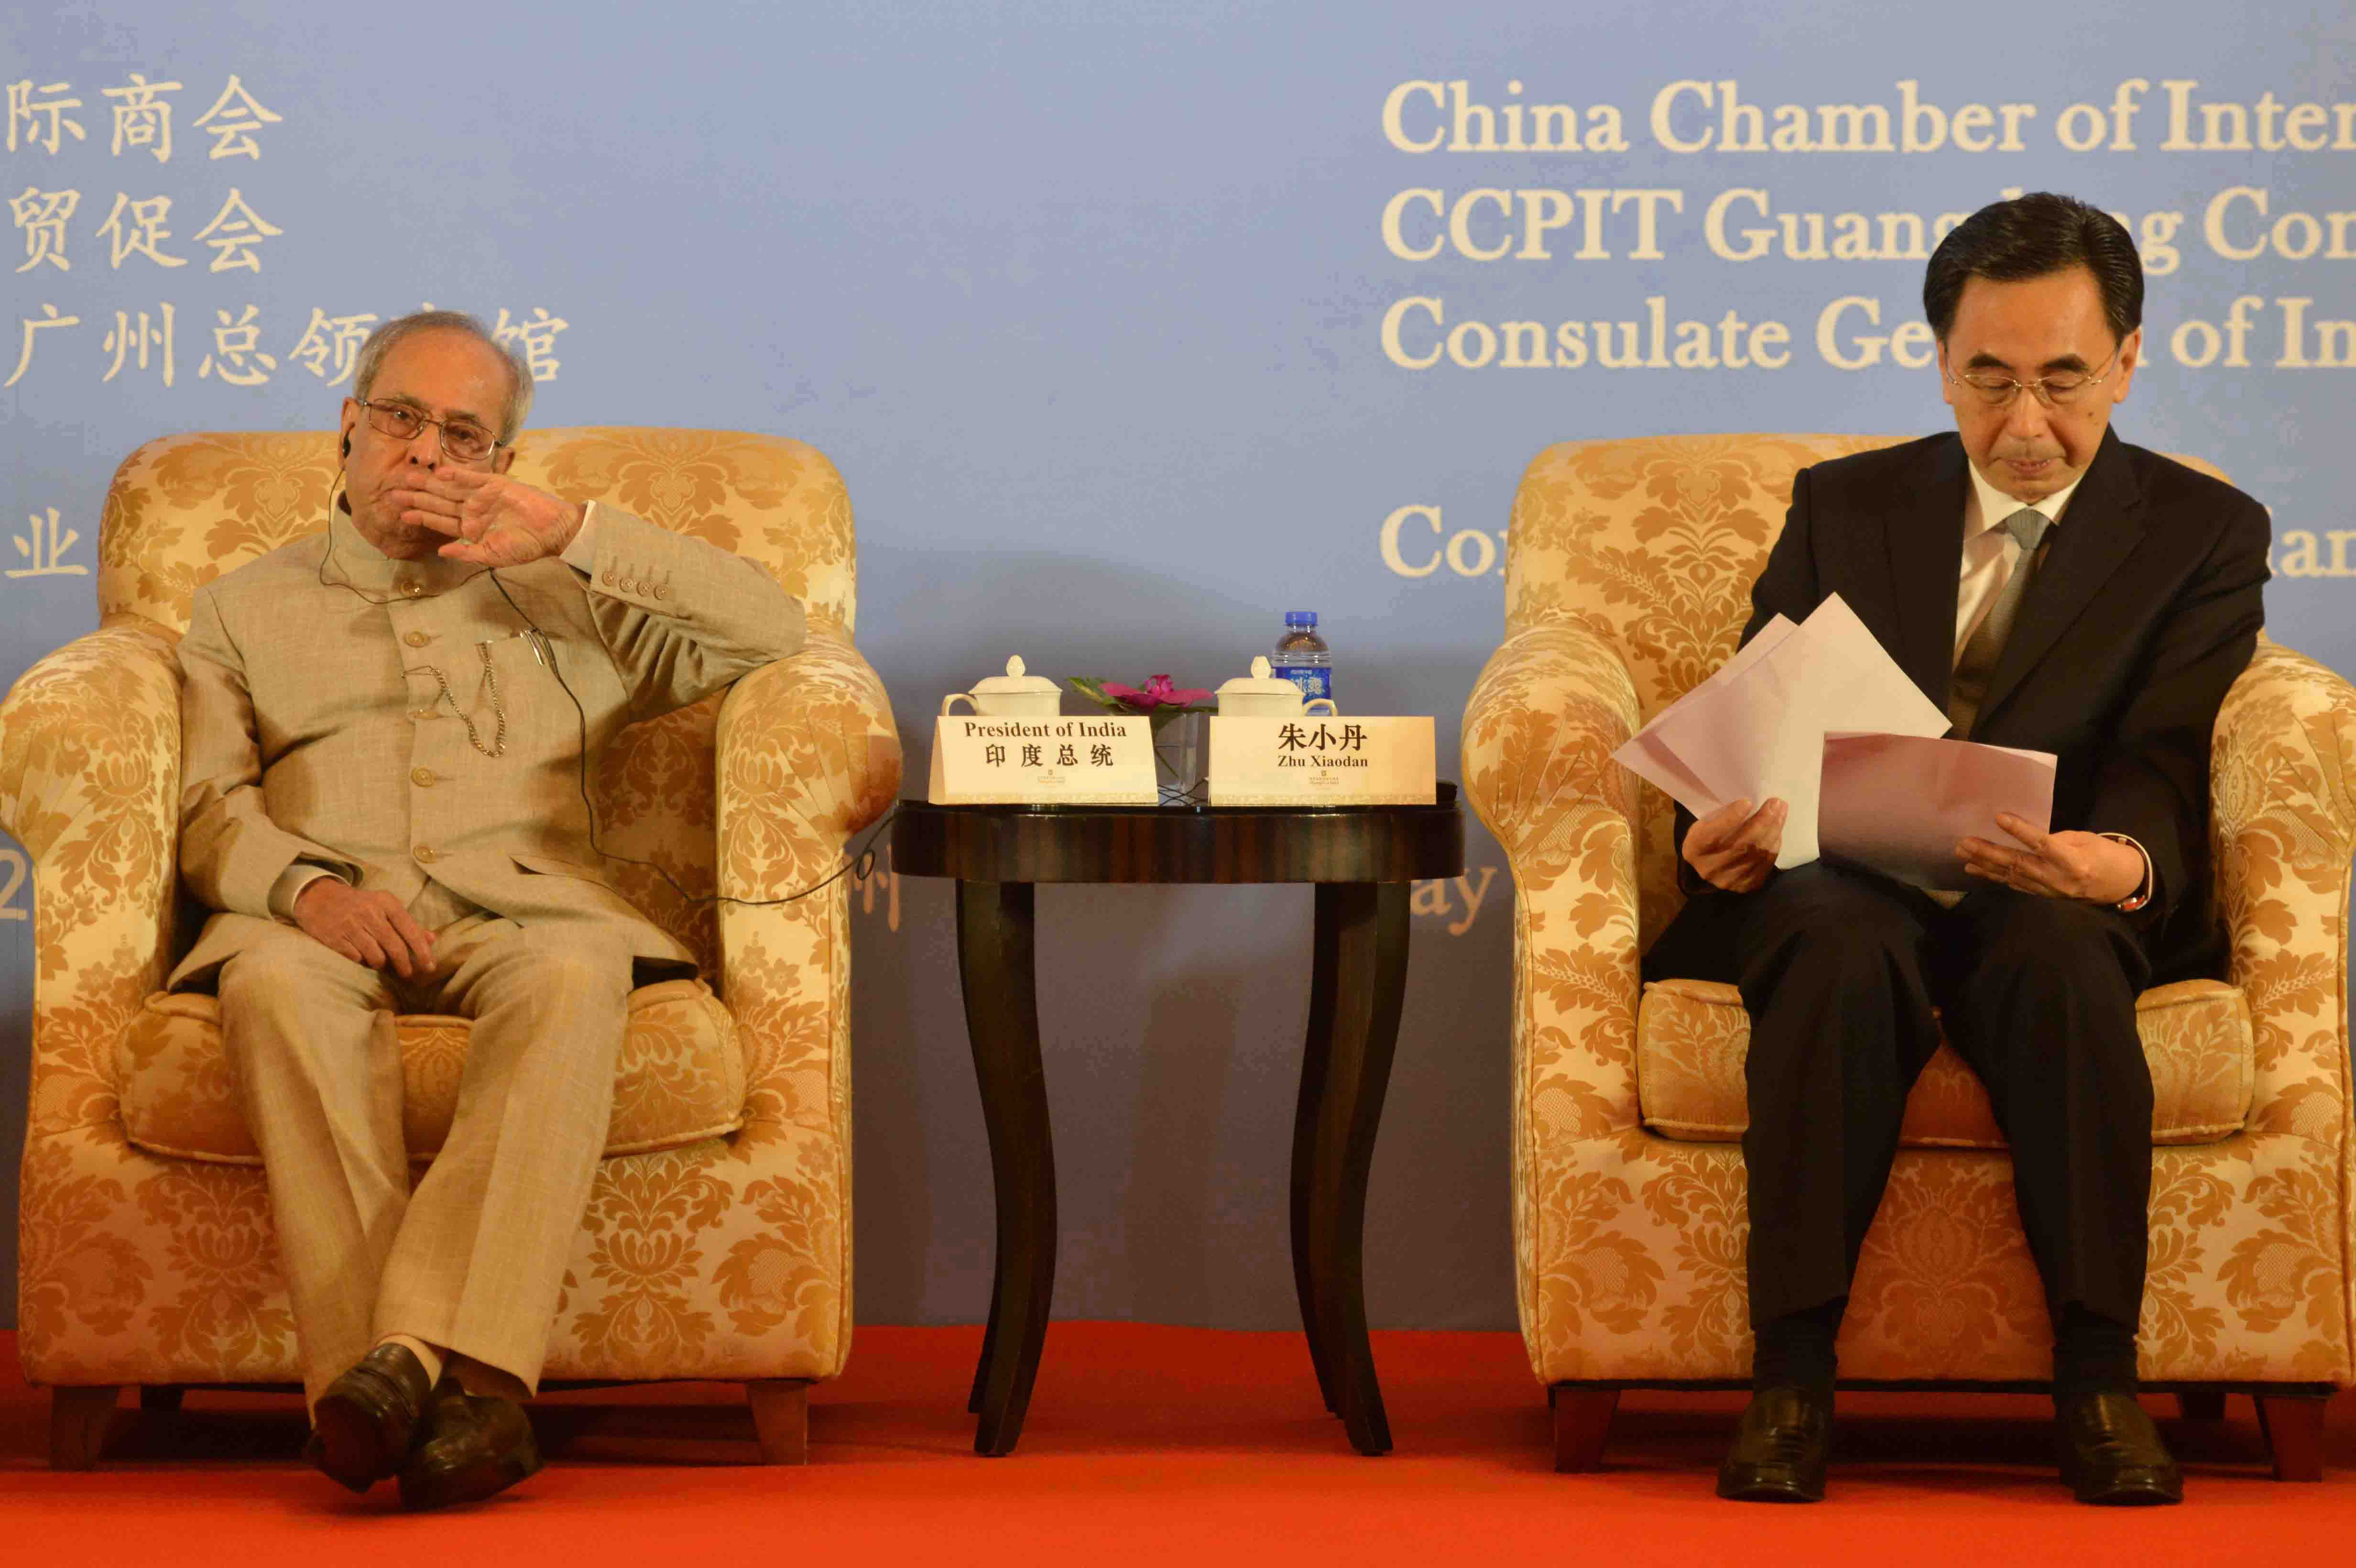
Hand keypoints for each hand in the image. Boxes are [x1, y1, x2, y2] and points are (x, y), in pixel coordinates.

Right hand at [293, 879, 436, 977]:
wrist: (318, 897)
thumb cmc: (359, 904)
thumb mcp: (385, 906)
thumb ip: (408, 923)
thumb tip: (432, 939)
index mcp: (386, 902)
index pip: (410, 930)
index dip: (422, 951)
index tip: (430, 966)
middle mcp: (369, 912)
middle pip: (395, 947)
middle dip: (405, 965)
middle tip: (409, 974)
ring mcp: (351, 925)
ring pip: (376, 957)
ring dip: (381, 964)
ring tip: (381, 961)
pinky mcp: (334, 938)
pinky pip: (356, 959)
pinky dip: (363, 962)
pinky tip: (362, 956)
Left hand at [386, 467, 584, 567]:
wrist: (553, 531)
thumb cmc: (526, 547)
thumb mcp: (494, 556)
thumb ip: (468, 553)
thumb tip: (441, 551)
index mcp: (471, 529)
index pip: (439, 521)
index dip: (420, 517)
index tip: (399, 514)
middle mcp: (473, 510)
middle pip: (439, 502)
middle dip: (417, 497)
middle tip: (394, 492)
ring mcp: (483, 496)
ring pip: (450, 488)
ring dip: (430, 483)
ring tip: (408, 478)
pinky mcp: (496, 485)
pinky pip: (473, 478)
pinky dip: (457, 475)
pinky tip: (439, 473)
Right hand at [1685, 797, 1786, 892]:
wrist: (1709, 868)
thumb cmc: (1709, 838)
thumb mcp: (1705, 824)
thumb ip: (1721, 816)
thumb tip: (1749, 804)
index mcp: (1694, 849)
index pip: (1711, 834)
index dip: (1730, 819)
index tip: (1747, 802)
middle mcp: (1709, 868)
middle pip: (1741, 845)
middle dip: (1762, 821)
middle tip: (1775, 803)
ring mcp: (1729, 880)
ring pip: (1757, 853)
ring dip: (1773, 830)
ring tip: (1781, 812)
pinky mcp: (1745, 886)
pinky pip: (1765, 863)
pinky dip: (1774, 845)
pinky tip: (1777, 831)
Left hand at [1956, 814, 2144, 903]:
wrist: (2121, 884)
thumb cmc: (2105, 855)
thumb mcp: (2086, 840)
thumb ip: (2056, 838)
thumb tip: (2025, 835)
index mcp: (2074, 861)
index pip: (2043, 844)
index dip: (2020, 831)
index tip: (1999, 817)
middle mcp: (2059, 879)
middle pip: (2019, 864)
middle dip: (1989, 853)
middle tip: (1964, 843)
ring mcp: (2050, 891)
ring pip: (2012, 877)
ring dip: (1985, 866)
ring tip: (1963, 855)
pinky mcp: (2045, 896)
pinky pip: (2016, 885)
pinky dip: (1995, 877)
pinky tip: (1977, 870)